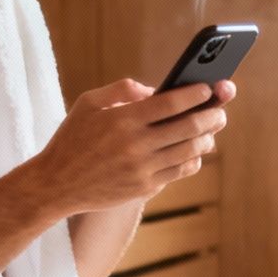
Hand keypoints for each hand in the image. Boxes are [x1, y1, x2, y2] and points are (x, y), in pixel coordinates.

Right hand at [25, 77, 235, 216]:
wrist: (56, 185)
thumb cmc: (72, 139)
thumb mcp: (88, 103)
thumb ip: (121, 89)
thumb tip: (155, 90)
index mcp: (123, 119)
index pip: (171, 102)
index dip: (197, 94)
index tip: (210, 87)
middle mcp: (136, 145)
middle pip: (190, 127)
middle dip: (213, 114)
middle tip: (221, 107)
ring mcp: (142, 169)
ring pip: (190, 151)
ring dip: (208, 138)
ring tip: (212, 128)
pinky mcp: (144, 188)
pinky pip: (180, 172)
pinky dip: (193, 159)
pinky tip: (195, 151)